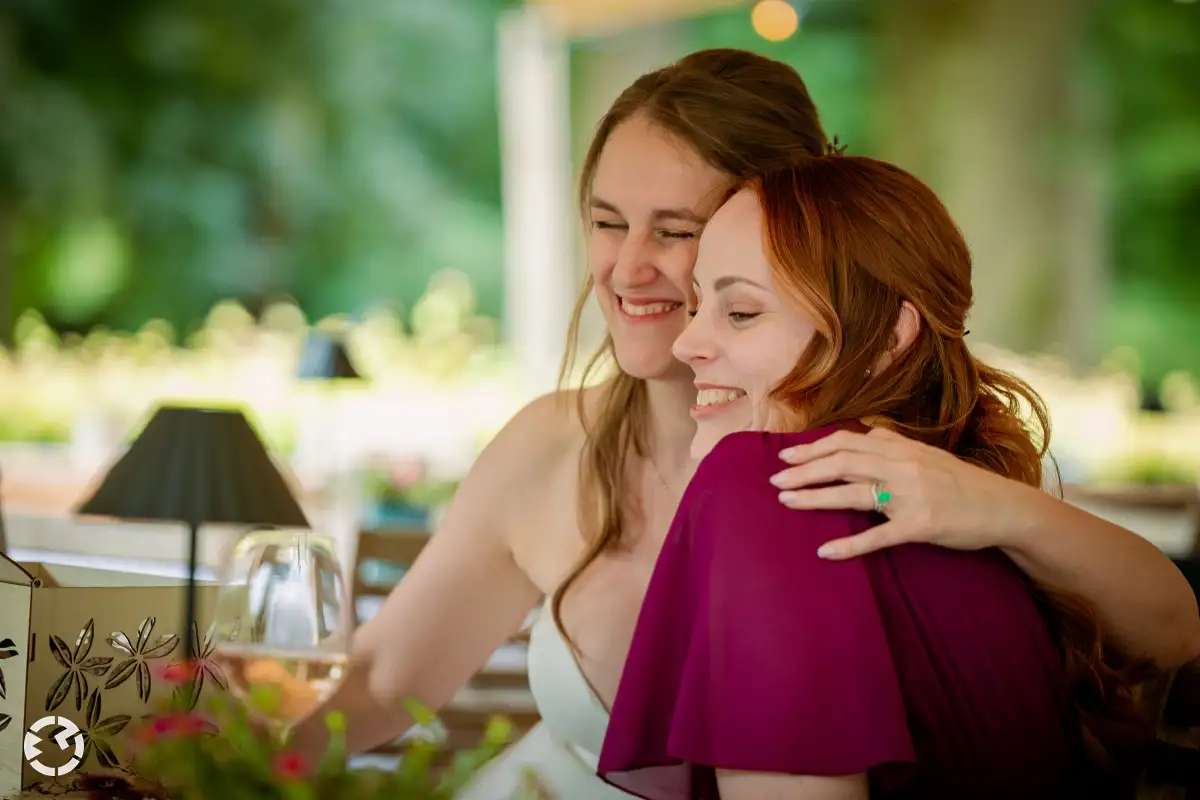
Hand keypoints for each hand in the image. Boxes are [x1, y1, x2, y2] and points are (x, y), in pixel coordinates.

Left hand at [770, 427, 1034, 558]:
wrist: (1003, 507)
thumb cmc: (961, 482)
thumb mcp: (927, 454)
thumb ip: (894, 444)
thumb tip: (864, 434)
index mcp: (900, 448)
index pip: (846, 442)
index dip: (813, 448)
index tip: (785, 456)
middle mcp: (902, 466)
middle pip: (842, 464)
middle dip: (804, 471)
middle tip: (774, 481)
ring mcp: (911, 496)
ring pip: (853, 494)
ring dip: (815, 498)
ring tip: (786, 501)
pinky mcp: (921, 525)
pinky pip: (879, 535)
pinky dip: (850, 544)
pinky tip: (825, 551)